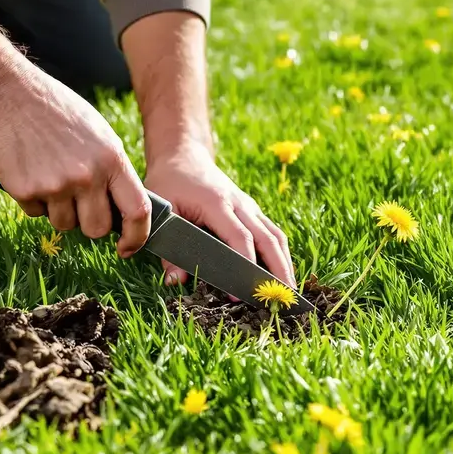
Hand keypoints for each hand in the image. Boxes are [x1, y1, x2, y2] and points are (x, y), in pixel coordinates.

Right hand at [0, 0, 150, 253]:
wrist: (5, 92)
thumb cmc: (54, 110)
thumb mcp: (96, 133)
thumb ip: (110, 169)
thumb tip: (118, 207)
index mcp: (112, 158)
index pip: (137, 211)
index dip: (136, 237)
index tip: (128, 247)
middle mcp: (88, 176)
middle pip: (98, 229)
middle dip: (89, 224)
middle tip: (79, 205)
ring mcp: (56, 185)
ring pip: (65, 225)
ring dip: (59, 211)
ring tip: (49, 176)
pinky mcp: (26, 191)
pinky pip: (36, 213)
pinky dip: (34, 200)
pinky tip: (30, 170)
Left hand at [143, 144, 294, 287]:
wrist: (183, 155)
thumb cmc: (169, 183)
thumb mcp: (162, 212)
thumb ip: (168, 249)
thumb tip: (174, 281)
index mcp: (216, 202)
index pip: (239, 236)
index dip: (243, 265)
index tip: (242, 292)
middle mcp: (239, 203)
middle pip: (267, 237)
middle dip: (278, 268)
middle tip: (285, 298)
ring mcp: (248, 205)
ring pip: (274, 234)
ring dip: (285, 262)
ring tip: (290, 290)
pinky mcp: (250, 209)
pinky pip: (271, 231)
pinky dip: (279, 252)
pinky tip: (282, 271)